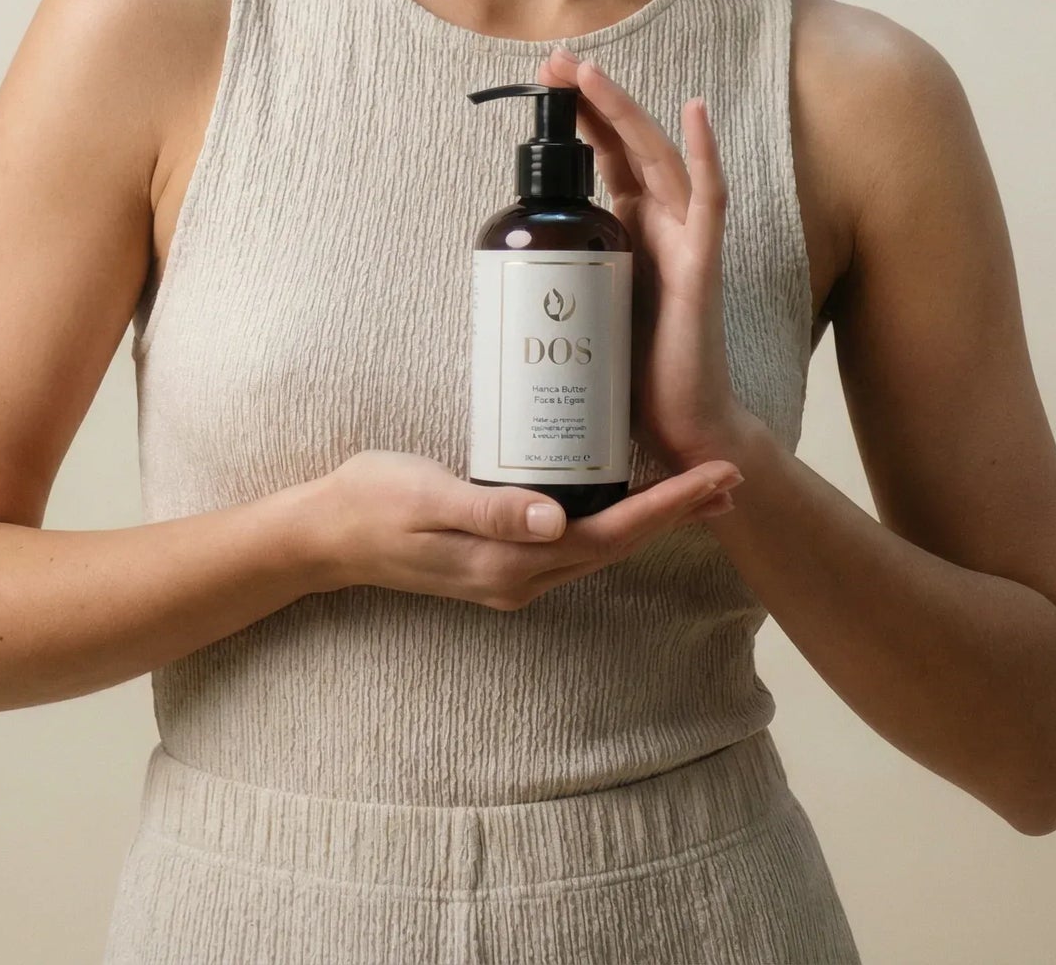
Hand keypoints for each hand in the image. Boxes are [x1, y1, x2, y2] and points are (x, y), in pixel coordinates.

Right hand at [306, 450, 743, 607]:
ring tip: (698, 488)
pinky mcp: (500, 559)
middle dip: (678, 513)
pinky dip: (612, 518)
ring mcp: (510, 575)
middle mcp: (519, 580)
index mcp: (509, 564)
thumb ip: (489, 509)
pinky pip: (573, 544)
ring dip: (653, 518)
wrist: (323, 534)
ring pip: (600, 548)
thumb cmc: (371, 502)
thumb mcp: (425, 495)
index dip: (667, 509)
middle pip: (618, 546)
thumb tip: (556, 522)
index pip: (609, 536)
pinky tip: (624, 495)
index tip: (714, 479)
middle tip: (731, 475)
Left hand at [537, 46, 761, 474]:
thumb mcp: (582, 308)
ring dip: (624, 111)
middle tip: (554, 62)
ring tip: (589, 73)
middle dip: (590, 101)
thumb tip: (498, 270)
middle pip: (626, 145)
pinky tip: (694, 110)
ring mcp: (685, 238)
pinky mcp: (703, 263)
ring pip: (657, 156)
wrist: (680, 428)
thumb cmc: (632, 375)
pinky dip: (705, 153)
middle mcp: (659, 224)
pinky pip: (709, 198)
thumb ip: (559, 277)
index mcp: (629, 230)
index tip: (540, 84)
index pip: (604, 157)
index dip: (577, 118)